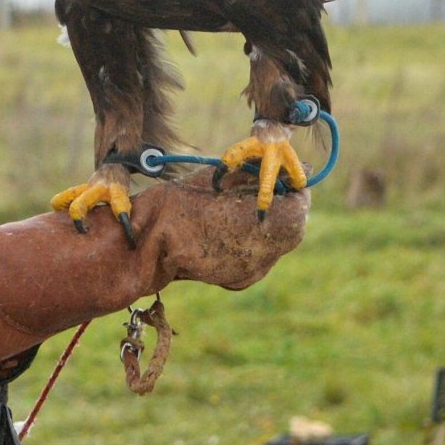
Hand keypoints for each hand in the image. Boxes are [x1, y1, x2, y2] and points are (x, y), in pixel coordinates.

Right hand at [139, 166, 308, 289]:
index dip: (292, 185)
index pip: (299, 201)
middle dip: (280, 205)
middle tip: (260, 187)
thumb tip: (290, 164)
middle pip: (291, 225)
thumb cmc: (178, 203)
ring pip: (275, 242)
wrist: (144, 247)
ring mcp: (253, 270)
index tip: (279, 174)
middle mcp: (266, 252)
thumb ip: (255, 171)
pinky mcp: (240, 280)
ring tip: (236, 208)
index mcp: (265, 222)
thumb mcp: (217, 178)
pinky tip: (225, 230)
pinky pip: (258, 255)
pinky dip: (250, 241)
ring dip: (264, 223)